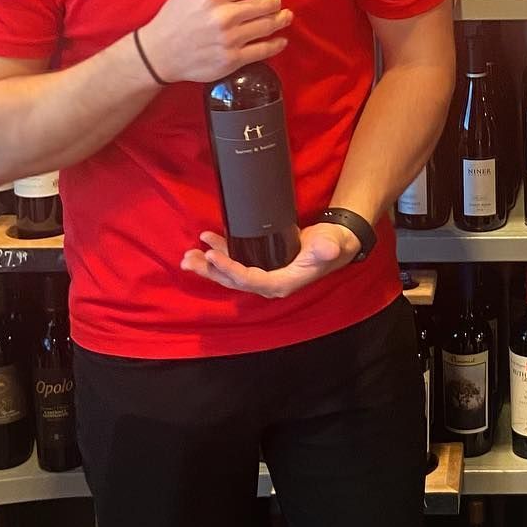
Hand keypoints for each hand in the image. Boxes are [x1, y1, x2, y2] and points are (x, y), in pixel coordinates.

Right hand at [140, 0, 292, 83]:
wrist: (160, 53)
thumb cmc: (175, 16)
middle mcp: (223, 16)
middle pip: (266, 4)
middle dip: (275, 1)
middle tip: (276, 1)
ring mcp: (229, 40)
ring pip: (269, 26)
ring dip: (281, 19)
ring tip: (284, 16)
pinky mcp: (232, 60)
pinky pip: (264, 50)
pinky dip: (277, 44)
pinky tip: (280, 39)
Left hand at [180, 222, 358, 298]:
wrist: (336, 243)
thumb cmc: (333, 244)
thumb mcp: (331, 244)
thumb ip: (326, 248)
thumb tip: (326, 248)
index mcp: (282, 283)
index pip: (249, 279)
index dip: (229, 268)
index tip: (212, 255)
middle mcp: (269, 284)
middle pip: (233, 281)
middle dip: (211, 270)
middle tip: (190, 259)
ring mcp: (264, 276)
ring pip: (231, 275)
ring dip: (209, 265)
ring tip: (189, 256)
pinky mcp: (261, 266)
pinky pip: (236, 265)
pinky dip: (220, 255)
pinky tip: (207, 244)